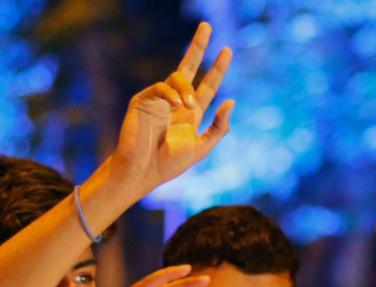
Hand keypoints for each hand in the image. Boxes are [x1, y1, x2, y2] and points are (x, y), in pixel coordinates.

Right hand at [111, 22, 234, 194]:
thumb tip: (232, 101)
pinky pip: (161, 87)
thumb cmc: (169, 164)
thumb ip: (219, 127)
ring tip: (188, 107)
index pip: (208, 85)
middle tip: (207, 25)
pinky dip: (171, 94)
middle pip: (189, 67)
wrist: (143, 171)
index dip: (218, 68)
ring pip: (178, 77)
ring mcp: (159, 99)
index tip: (227, 50)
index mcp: (191, 113)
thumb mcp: (202, 147)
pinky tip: (177, 106)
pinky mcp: (143, 100)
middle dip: (198, 46)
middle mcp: (176, 102)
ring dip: (187, 89)